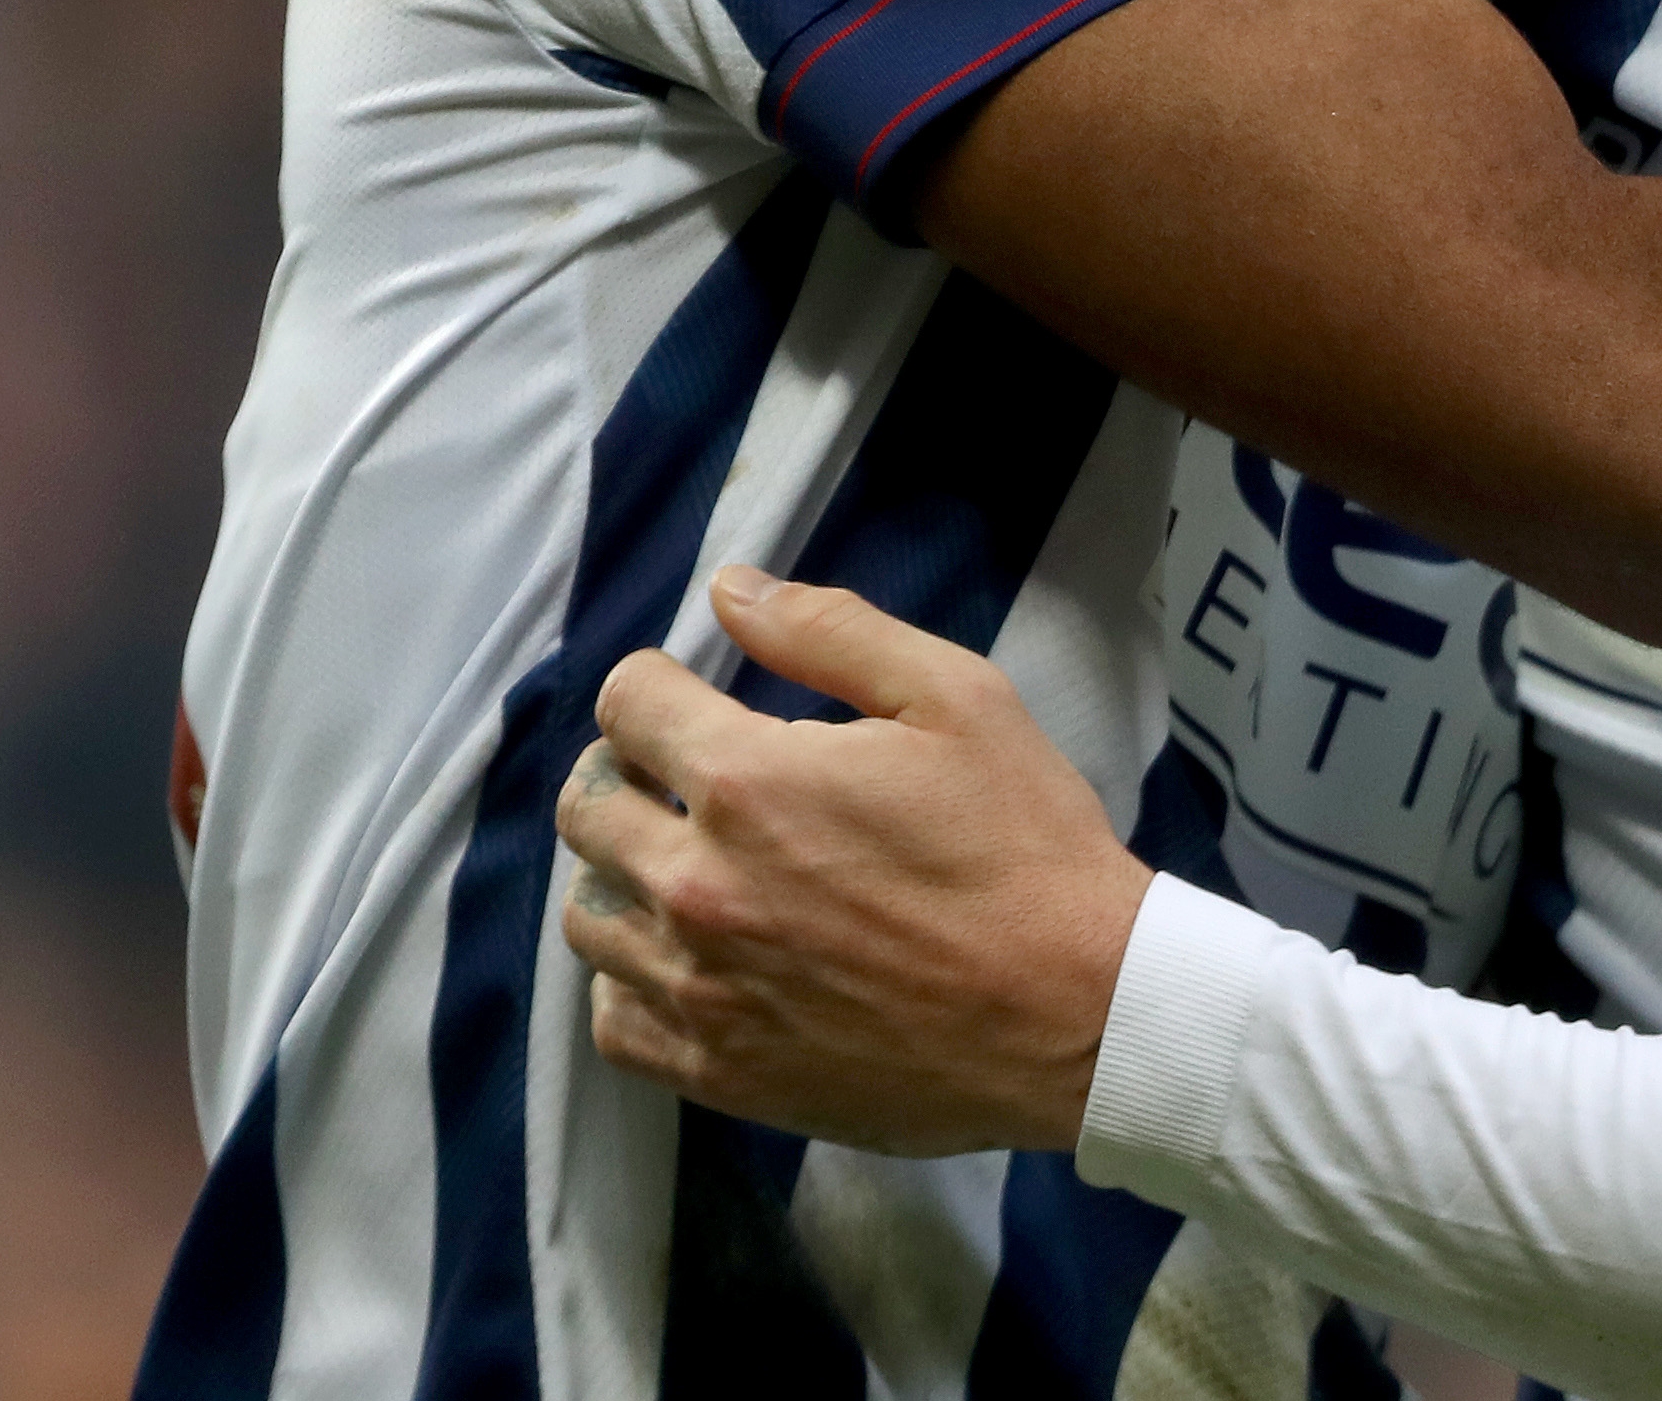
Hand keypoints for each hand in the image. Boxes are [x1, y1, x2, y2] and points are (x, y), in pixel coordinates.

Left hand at [555, 567, 1152, 1159]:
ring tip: (691, 866)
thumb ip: (831, 632)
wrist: (1075, 1015)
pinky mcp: (719, 1071)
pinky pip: (613, 1019)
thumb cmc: (1026, 848)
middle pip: (587, 807)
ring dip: (624, 875)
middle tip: (691, 776)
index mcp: (748, 781)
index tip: (696, 697)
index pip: (626, 702)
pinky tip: (694, 958)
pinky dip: (633, 980)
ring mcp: (700, 989)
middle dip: (630, 770)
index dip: (660, 683)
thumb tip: (730, 590)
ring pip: (586, 916)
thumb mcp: (957, 700)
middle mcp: (697, 885)